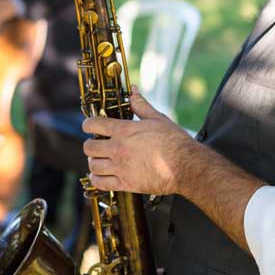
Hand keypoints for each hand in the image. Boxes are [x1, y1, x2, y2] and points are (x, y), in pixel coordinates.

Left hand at [82, 88, 198, 195]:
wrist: (186, 166)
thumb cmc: (174, 141)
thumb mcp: (157, 118)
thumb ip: (140, 104)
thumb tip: (133, 90)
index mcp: (124, 131)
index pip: (93, 124)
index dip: (88, 124)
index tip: (90, 126)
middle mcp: (118, 149)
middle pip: (89, 147)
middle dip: (90, 144)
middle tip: (98, 145)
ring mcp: (121, 168)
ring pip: (93, 166)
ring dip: (94, 162)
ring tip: (100, 160)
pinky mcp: (126, 184)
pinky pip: (101, 184)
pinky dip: (97, 180)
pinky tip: (101, 176)